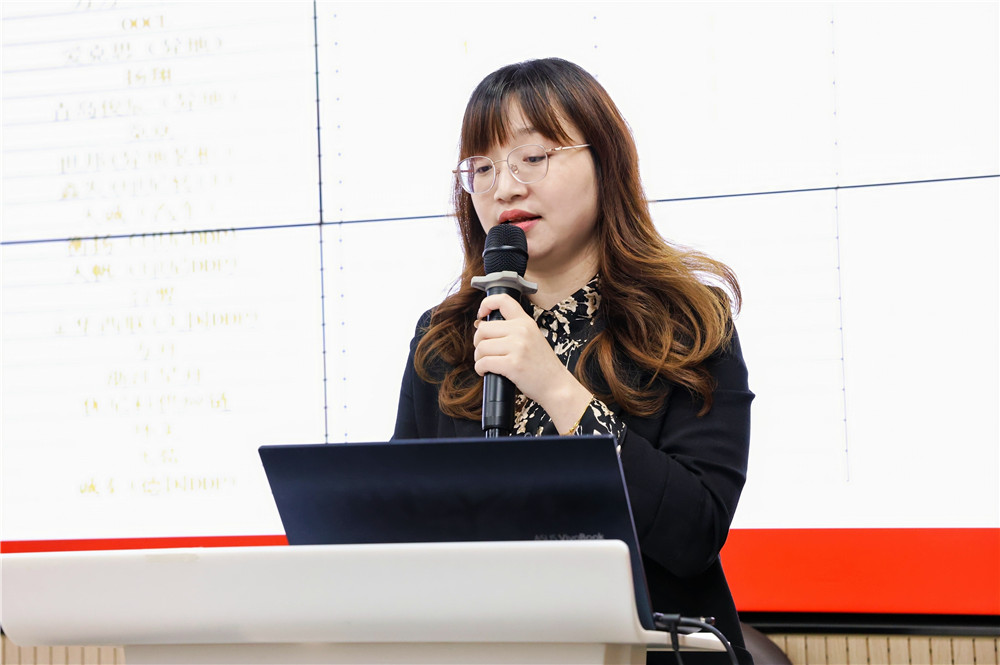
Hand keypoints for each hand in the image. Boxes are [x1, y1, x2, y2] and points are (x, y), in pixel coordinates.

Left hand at [473, 293, 592, 432]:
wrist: (556, 385)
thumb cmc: (542, 365)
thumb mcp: (533, 338)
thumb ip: (514, 330)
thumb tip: (484, 328)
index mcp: (526, 322)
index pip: (503, 300)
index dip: (486, 304)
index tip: (481, 315)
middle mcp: (522, 331)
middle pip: (483, 329)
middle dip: (478, 342)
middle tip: (484, 352)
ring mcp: (517, 347)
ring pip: (481, 347)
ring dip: (479, 358)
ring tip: (486, 363)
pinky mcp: (512, 364)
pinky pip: (484, 362)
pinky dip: (480, 368)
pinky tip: (485, 372)